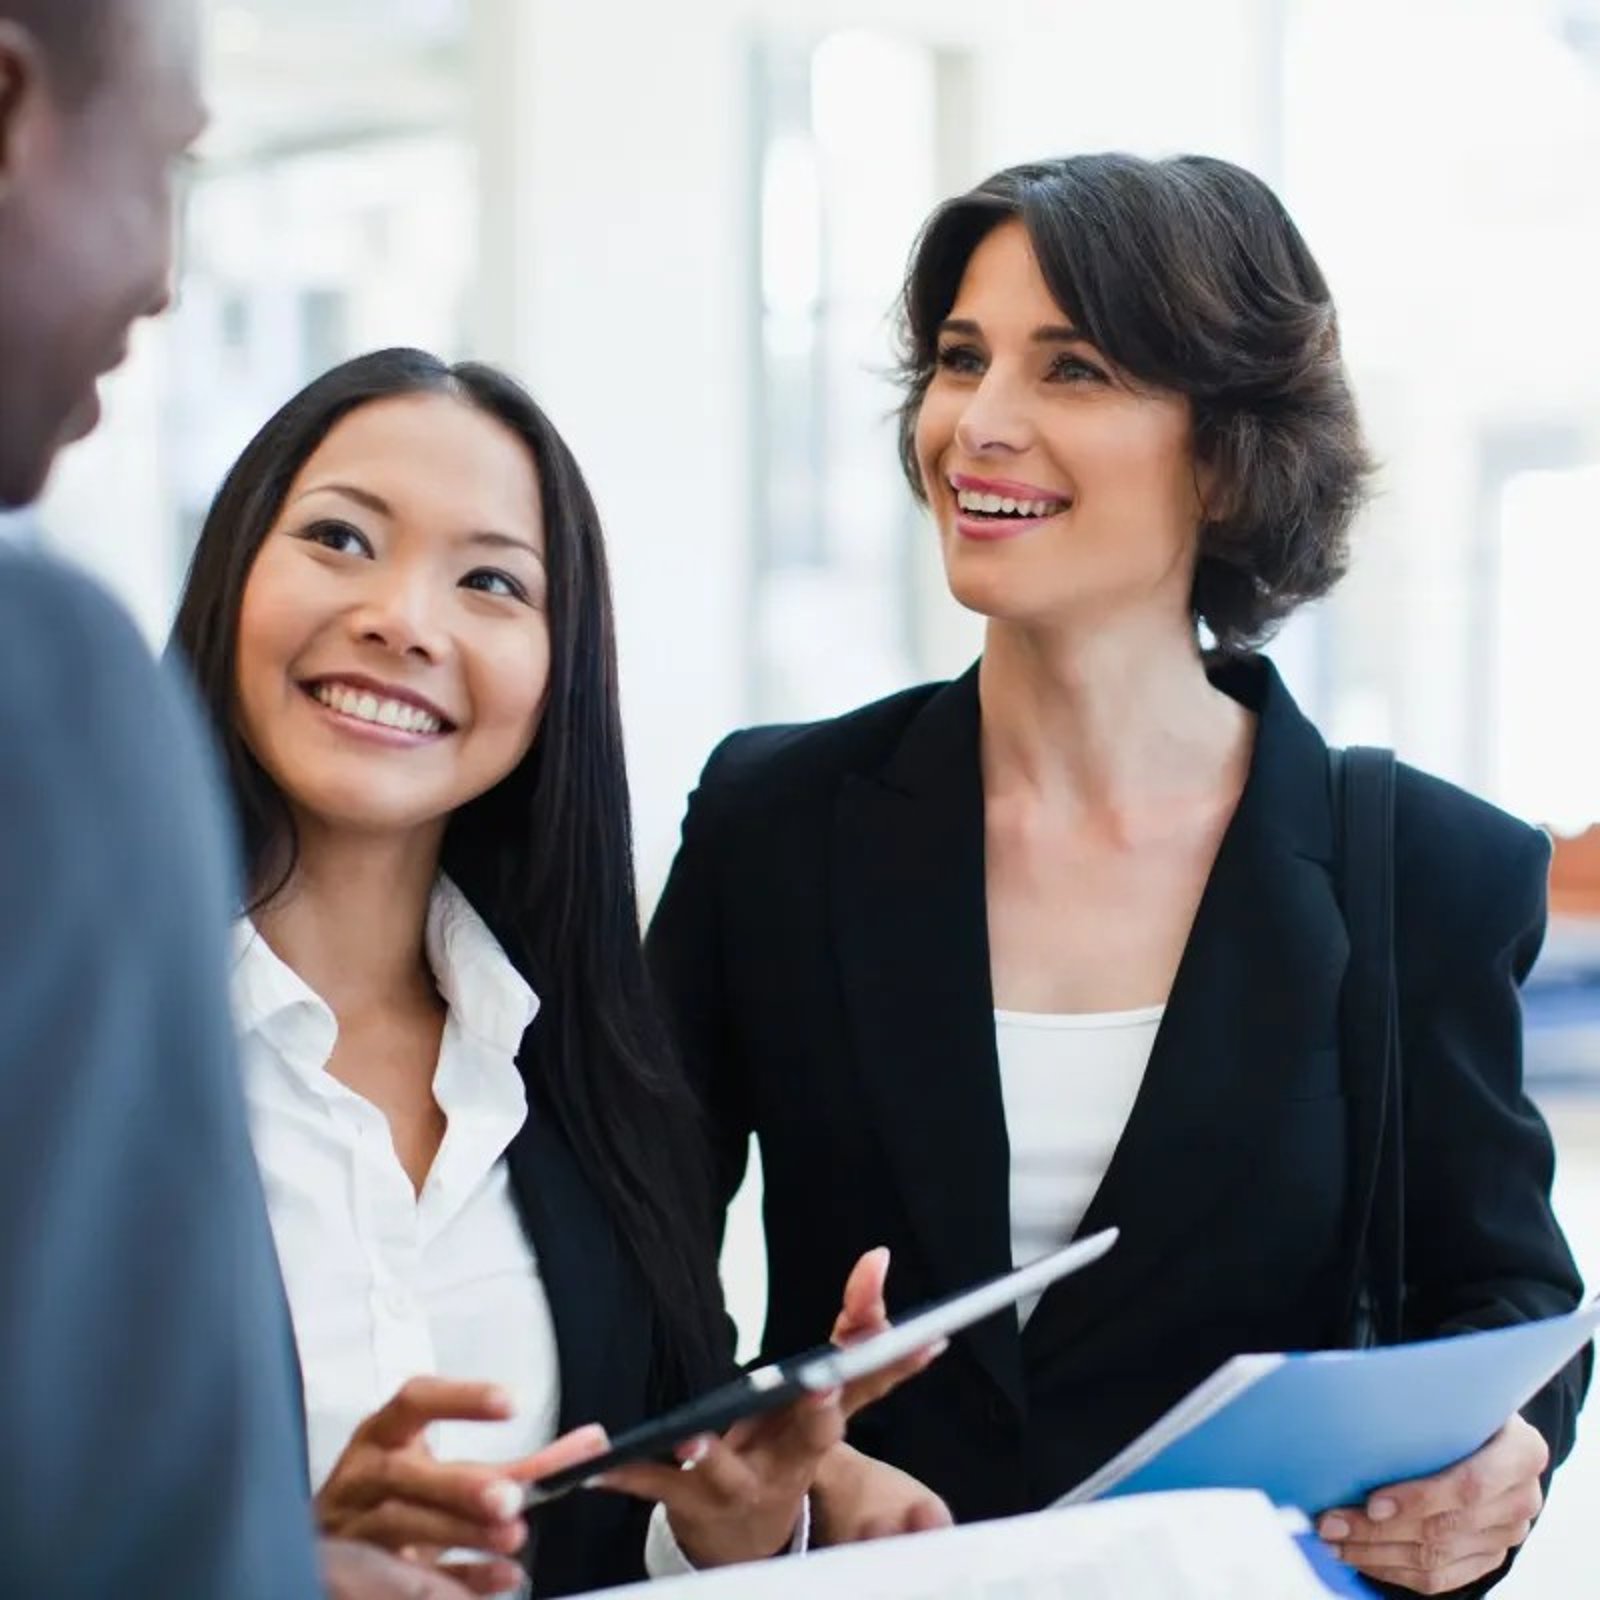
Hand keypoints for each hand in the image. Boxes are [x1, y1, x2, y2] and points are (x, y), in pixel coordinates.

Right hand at [314, 1377, 608, 1593]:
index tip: (511, 1403)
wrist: (334, 1552)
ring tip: (513, 1536)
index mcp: (382, 1436)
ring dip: (460, 1532)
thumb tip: (592, 1445)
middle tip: (511, 1496)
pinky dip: (457, 1579)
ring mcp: (354, 1528)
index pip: (414, 1401)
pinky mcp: (356, 1575)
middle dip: (459, 1485)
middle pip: (403, 1476)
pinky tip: (501, 1577)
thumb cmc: (400, 1500)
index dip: (459, 1399)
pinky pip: (407, 1579)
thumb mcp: (449, 1474)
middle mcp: (362, 1477)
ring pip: (401, 1526)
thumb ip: (518, 1466)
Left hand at [597, 1246, 945, 1567]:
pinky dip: (617, 1473)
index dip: (894, 1360)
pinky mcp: (684, 1499)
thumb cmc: (786, 1446)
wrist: (746, 1536)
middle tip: (822, 1388)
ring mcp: (736, 1483)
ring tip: (691, 1432)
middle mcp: (789, 1459)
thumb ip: (851, 1327)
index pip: (866, 1385)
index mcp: (822, 1425)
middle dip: (819, 1412)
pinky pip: (648, 1484)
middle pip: (810, 1436)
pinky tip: (589, 1466)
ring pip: (724, 1469)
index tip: (926, 1337)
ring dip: (708, 1452)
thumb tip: (879, 1259)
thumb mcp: (820, 1392)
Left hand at [1316, 1415, 1547, 1594]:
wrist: (1485, 1425)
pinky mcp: (1490, 1556)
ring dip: (1376, 1553)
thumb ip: (1418, 1399)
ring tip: (1331, 1541)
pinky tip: (1356, 1556)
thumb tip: (1352, 1398)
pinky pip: (1440, 1577)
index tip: (1372, 1503)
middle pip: (1446, 1527)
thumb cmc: (1454, 1400)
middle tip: (1329, 1524)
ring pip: (1437, 1558)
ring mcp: (1509, 1533)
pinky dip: (1392, 1569)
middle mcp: (1523, 1498)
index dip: (1421, 1499)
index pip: (1471, 1485)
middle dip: (1379, 1531)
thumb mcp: (1449, 1390)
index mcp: (1522, 1450)